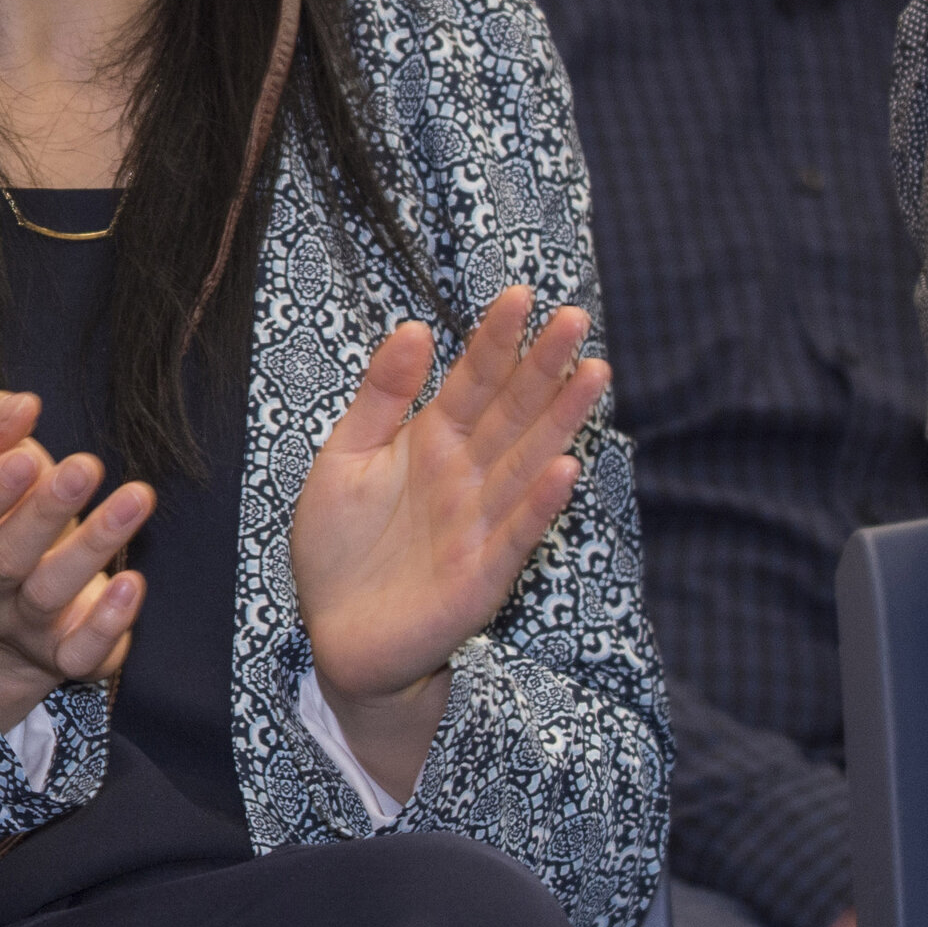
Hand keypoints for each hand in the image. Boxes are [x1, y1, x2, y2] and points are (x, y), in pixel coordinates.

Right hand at [0, 390, 151, 734]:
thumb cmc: (3, 523)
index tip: (27, 456)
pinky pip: (81, 651)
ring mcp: (25, 628)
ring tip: (138, 498)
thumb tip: (23, 403)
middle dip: (47, 512)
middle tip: (87, 466)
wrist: (9, 624)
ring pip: (50, 594)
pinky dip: (107, 623)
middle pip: (8, 557)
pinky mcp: (66, 655)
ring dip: (95, 545)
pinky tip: (133, 583)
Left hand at [292, 288, 604, 786]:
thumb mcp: (344, 457)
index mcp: (430, 442)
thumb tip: (413, 327)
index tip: (518, 295)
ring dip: (560, 420)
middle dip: (543, 366)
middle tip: (577, 318)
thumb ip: (380, 397)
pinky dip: (539, 502)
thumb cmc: (339, 545)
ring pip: (526, 460)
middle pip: (512, 411)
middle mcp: (465, 475)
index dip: (495, 341)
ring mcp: (479, 522)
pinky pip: (515, 531)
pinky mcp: (482, 573)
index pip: (472, 381)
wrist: (335, 631)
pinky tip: (564, 467)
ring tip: (593, 373)